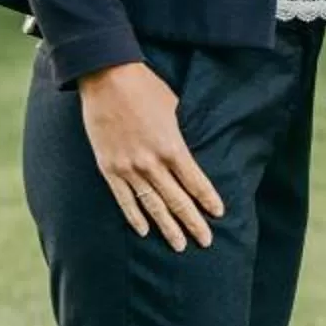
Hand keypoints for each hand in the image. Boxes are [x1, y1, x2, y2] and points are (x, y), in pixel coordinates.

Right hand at [78, 61, 225, 249]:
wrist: (107, 79)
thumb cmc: (146, 89)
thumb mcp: (173, 109)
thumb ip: (177, 137)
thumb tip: (183, 152)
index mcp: (173, 146)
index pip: (195, 181)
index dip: (207, 199)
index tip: (218, 214)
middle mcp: (152, 163)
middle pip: (177, 200)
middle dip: (193, 222)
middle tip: (205, 241)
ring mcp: (128, 168)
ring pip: (152, 205)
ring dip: (167, 227)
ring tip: (180, 245)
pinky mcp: (109, 169)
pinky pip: (123, 199)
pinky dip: (134, 217)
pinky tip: (144, 231)